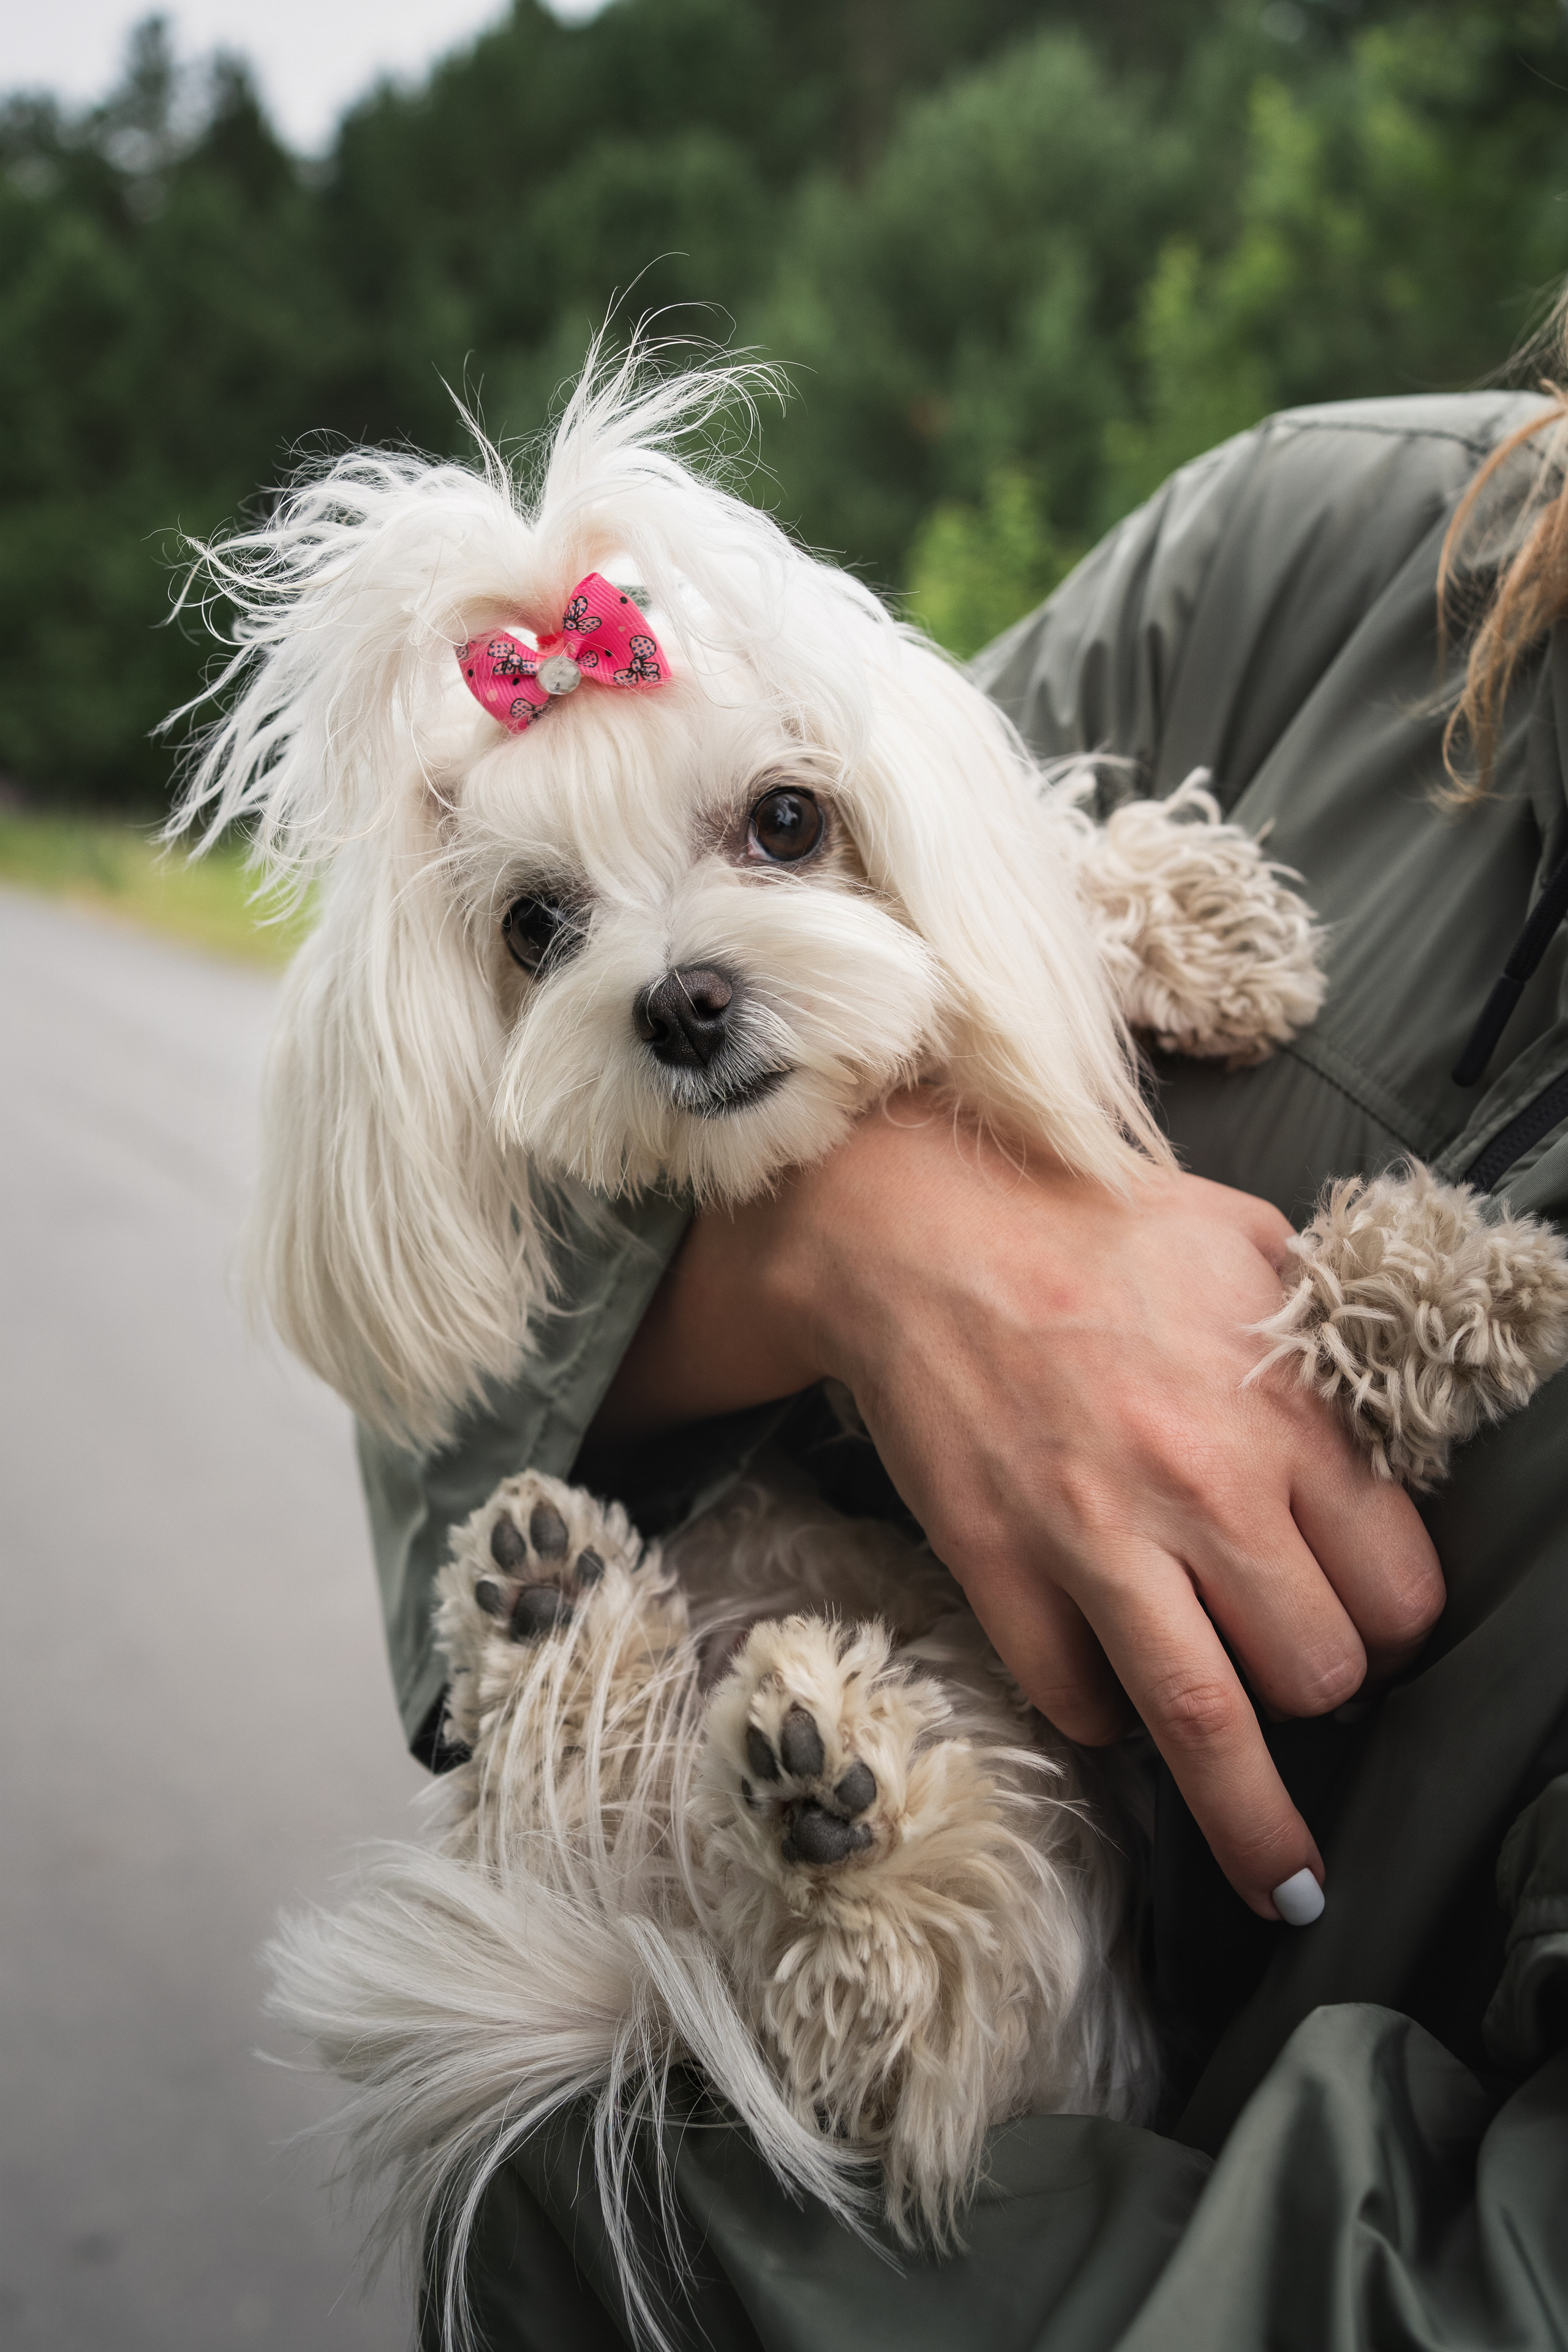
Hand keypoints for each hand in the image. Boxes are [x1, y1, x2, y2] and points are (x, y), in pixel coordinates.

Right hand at [592, 1094, 1443, 1918]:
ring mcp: (1095, 1540)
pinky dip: (1103, 1721)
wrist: (915, 1232)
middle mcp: (1203, 1487)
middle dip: (1321, 1690)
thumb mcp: (1243, 1242)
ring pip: (1208, 1730)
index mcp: (1282, 1411)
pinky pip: (1077, 1702)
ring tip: (1281, 1884)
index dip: (1394, 1623)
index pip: (1397, 1588)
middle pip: (1320, 1672)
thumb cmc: (1083, 1226)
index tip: (1372, 1626)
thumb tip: (1375, 1418)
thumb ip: (1318, 1338)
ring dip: (1253, 1822)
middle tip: (1299, 1675)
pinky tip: (1110, 1697)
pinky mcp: (1001, 1571)